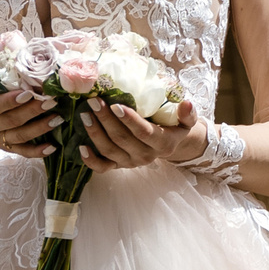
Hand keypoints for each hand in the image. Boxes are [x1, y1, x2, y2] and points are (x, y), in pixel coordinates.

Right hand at [0, 58, 62, 159]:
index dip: (9, 102)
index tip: (27, 93)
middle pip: (11, 121)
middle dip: (32, 111)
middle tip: (52, 100)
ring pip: (20, 136)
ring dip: (40, 128)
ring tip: (58, 117)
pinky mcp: (5, 147)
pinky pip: (22, 152)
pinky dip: (37, 152)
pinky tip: (53, 146)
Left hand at [79, 98, 210, 172]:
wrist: (170, 144)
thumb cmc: (174, 126)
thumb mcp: (186, 120)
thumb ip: (187, 113)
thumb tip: (186, 103)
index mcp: (163, 143)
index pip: (144, 132)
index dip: (129, 120)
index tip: (115, 105)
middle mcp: (146, 156)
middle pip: (122, 139)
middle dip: (106, 120)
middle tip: (94, 101)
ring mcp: (131, 163)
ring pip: (110, 151)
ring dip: (95, 133)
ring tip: (85, 114)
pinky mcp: (120, 166)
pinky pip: (103, 168)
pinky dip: (90, 160)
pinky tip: (81, 146)